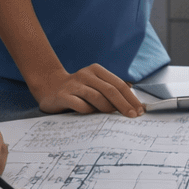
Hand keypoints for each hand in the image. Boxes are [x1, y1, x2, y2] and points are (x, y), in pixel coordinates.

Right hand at [29, 63, 144, 116]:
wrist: (48, 86)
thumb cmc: (78, 89)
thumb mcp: (94, 85)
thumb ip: (110, 91)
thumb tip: (133, 104)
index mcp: (96, 70)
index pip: (118, 84)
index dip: (130, 98)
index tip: (139, 110)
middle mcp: (86, 75)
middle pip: (110, 90)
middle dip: (124, 104)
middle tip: (132, 116)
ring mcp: (73, 84)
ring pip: (96, 96)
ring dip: (108, 108)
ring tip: (113, 117)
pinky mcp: (63, 95)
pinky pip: (79, 105)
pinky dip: (88, 111)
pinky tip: (92, 116)